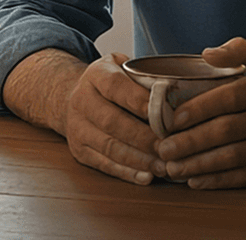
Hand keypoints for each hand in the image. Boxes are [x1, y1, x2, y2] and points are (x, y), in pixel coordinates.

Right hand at [61, 54, 168, 184]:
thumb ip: (142, 77)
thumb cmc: (110, 84)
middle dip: (143, 137)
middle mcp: (81, 100)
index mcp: (95, 75)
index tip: (165, 114)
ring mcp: (77, 127)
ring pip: (109, 146)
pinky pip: (104, 164)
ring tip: (163, 166)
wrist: (70, 97)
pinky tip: (147, 176)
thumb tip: (175, 94)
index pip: (115, 86)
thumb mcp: (122, 68)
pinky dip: (127, 172)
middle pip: (112, 121)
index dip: (139, 101)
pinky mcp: (79, 150)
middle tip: (168, 148)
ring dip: (139, 159)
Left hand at [154, 38, 245, 188]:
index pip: (231, 97)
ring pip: (235, 157)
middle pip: (228, 131)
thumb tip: (206, 54)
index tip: (174, 118)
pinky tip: (196, 181)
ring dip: (200, 164)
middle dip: (192, 141)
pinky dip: (220, 181)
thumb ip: (238, 50)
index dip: (200, 108)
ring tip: (172, 167)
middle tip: (163, 148)